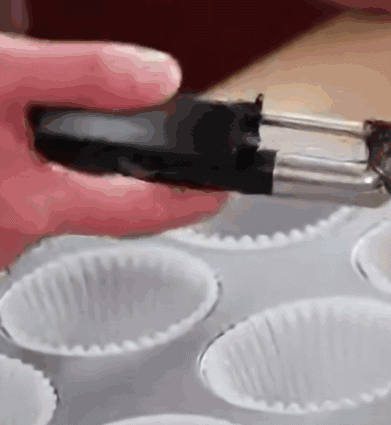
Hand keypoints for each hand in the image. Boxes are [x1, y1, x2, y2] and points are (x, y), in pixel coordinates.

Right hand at [1, 34, 227, 268]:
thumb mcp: (3, 74)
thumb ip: (83, 75)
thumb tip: (157, 78)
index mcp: (34, 206)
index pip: (140, 213)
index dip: (188, 202)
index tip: (221, 195)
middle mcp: (10, 237)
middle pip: (90, 205)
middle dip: (106, 172)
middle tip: (118, 140)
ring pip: (46, 203)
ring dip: (57, 172)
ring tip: (47, 132)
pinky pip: (12, 204)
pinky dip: (24, 176)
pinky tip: (15, 149)